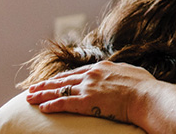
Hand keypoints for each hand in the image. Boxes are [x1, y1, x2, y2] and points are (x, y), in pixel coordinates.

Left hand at [25, 61, 154, 123]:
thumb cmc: (144, 86)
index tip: (52, 81)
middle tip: (32, 88)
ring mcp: (88, 87)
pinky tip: (42, 108)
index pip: (76, 73)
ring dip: (42, 94)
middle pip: (63, 80)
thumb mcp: (131, 72)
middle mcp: (92, 75)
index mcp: (102, 67)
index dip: (62, 78)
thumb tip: (121, 72)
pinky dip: (51, 105)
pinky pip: (64, 104)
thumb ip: (121, 71)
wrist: (146, 96)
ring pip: (59, 90)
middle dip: (45, 85)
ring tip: (29, 97)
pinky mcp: (86, 101)